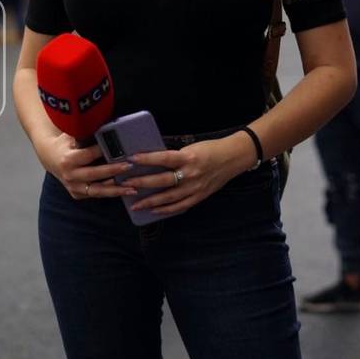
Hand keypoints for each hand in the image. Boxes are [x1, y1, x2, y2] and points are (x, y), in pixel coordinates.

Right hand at [37, 133, 136, 200]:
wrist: (50, 158)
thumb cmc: (65, 144)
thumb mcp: (71, 135)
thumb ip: (85, 134)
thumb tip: (104, 127)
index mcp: (67, 159)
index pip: (88, 155)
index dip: (103, 151)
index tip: (119, 148)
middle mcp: (69, 175)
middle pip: (94, 174)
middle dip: (113, 171)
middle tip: (129, 166)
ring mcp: (73, 187)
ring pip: (96, 191)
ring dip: (115, 190)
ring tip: (132, 189)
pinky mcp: (76, 194)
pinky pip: (95, 194)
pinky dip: (108, 192)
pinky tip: (123, 191)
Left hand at [122, 138, 243, 217]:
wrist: (234, 158)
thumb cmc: (211, 149)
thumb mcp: (192, 147)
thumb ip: (175, 156)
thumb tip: (153, 161)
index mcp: (188, 157)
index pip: (163, 158)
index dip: (146, 159)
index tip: (131, 159)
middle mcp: (191, 174)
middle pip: (162, 180)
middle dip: (142, 183)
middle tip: (125, 185)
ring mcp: (195, 187)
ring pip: (169, 197)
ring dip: (151, 202)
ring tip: (135, 205)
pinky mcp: (200, 196)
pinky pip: (181, 206)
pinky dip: (167, 210)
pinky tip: (155, 211)